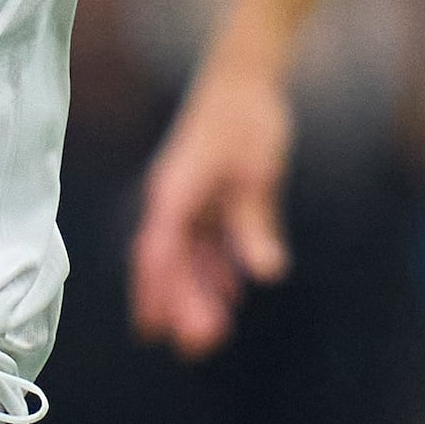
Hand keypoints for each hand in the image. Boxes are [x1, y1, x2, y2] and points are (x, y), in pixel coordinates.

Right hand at [128, 64, 292, 356]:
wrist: (245, 77)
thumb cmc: (248, 118)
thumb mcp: (258, 172)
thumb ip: (255, 223)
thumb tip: (266, 272)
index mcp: (175, 192)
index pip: (158, 252)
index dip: (158, 293)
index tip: (159, 330)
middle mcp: (174, 201)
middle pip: (169, 263)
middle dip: (180, 305)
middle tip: (200, 346)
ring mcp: (188, 200)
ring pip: (186, 258)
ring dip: (197, 293)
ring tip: (214, 334)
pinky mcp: (207, 199)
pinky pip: (205, 243)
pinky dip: (214, 269)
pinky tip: (230, 294)